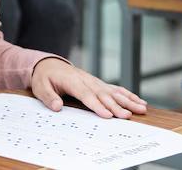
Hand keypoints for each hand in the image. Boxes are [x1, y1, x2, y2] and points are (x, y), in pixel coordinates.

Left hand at [31, 58, 146, 118]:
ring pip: (113, 91)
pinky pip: (115, 89)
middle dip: (116, 106)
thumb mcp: (40, 87)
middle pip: (103, 94)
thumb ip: (49, 97)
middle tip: (128, 116)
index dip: (97, 105)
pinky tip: (139, 101)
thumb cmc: (45, 78)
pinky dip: (128, 95)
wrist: (49, 64)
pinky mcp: (99, 83)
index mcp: (72, 81)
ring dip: (128, 100)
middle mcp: (86, 80)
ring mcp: (94, 81)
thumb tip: (57, 107)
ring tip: (141, 108)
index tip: (108, 115)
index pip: (86, 95)